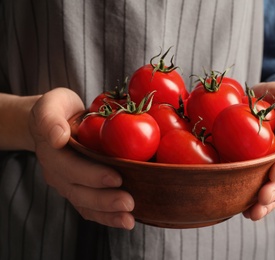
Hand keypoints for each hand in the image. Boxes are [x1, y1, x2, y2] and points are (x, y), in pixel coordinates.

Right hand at [28, 88, 134, 229]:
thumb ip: (50, 118)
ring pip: (85, 204)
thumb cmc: (59, 110)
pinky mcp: (79, 189)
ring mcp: (68, 184)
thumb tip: (58, 137)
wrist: (57, 121)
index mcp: (51, 152)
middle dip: (104, 200)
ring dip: (107, 214)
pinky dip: (107, 217)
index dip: (92, 175)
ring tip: (129, 219)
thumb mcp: (52, 105)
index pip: (70, 167)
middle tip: (129, 202)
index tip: (116, 178)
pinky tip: (126, 220)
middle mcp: (57, 173)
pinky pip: (90, 208)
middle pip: (79, 191)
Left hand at [243, 82, 274, 219]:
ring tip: (254, 213)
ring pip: (274, 190)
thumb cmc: (271, 98)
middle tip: (264, 197)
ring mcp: (270, 168)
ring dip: (266, 204)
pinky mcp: (255, 173)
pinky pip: (256, 191)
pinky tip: (244, 212)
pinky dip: (252, 204)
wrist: (256, 106)